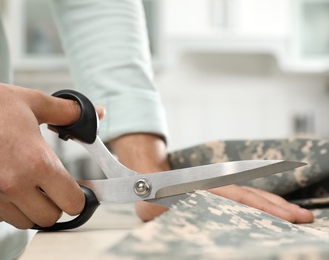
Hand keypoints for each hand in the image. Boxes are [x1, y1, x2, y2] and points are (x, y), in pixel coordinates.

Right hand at [0, 47, 104, 228]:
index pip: (72, 202)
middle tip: (54, 187)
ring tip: (31, 186)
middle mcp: (13, 184)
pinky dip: (9, 208)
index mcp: (35, 161)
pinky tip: (7, 186)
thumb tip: (97, 113)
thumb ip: (69, 113)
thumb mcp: (35, 102)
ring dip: (33, 209)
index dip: (79, 197)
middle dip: (57, 204)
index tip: (77, 189)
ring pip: (25, 222)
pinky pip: (0, 217)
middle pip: (51, 218)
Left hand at [109, 134, 313, 223]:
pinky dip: (264, 201)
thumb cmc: (150, 196)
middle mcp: (213, 186)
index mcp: (199, 190)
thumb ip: (162, 213)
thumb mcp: (151, 207)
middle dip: (276, 207)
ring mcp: (217, 187)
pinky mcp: (219, 191)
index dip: (258, 207)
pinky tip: (277, 208)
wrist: (148, 177)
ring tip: (298, 214)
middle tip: (302, 218)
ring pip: (251, 193)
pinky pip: (246, 195)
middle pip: (249, 195)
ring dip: (275, 203)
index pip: (235, 198)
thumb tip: (169, 217)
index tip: (281, 216)